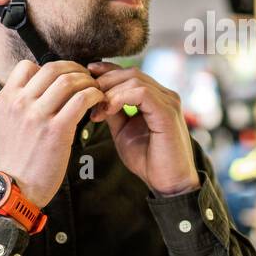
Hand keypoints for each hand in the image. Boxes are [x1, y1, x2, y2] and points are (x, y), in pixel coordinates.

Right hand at [0, 60, 104, 207]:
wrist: (13, 190)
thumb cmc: (14, 161)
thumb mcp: (5, 124)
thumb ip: (19, 104)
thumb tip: (41, 90)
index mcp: (6, 99)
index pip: (27, 66)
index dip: (50, 68)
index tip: (64, 78)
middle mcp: (19, 102)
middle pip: (53, 68)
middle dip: (74, 70)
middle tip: (86, 79)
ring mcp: (37, 115)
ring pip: (69, 80)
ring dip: (87, 82)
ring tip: (95, 91)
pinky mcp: (56, 129)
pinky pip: (82, 99)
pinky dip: (94, 95)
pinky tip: (98, 102)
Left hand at [87, 62, 200, 196]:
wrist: (169, 184)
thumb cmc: (149, 161)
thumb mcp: (123, 131)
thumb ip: (113, 112)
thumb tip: (95, 97)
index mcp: (156, 98)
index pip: (130, 73)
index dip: (107, 71)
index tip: (86, 76)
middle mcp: (165, 95)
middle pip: (130, 73)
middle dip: (105, 81)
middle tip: (87, 97)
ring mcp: (168, 102)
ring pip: (135, 79)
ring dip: (110, 92)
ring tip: (98, 111)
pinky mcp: (168, 112)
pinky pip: (141, 93)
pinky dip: (120, 98)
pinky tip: (108, 111)